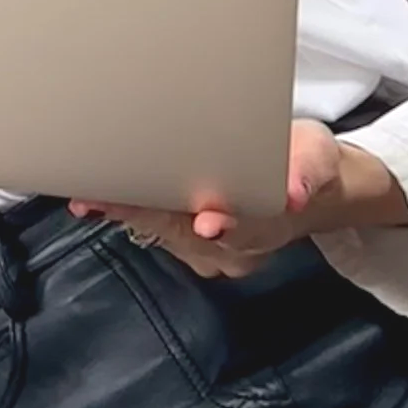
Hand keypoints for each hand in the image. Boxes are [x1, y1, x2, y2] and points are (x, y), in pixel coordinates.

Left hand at [69, 122, 396, 278]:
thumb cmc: (304, 162)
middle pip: (189, 233)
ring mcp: (213, 251)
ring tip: (90, 198)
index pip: (240, 228)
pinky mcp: (192, 243)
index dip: (220, 225)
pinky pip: (155, 233)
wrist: (304, 186)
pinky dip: (128, 214)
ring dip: (127, 215)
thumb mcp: (317, 156)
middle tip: (104, 198)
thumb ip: (307, 172)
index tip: (203, 222)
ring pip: (165, 235)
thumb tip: (297, 192)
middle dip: (146, 213)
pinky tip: (97, 204)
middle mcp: (237, 247)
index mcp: (271, 222)